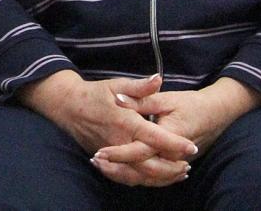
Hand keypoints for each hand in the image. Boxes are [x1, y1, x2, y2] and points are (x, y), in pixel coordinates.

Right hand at [19, 72, 194, 186]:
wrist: (68, 108)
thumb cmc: (95, 94)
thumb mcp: (118, 85)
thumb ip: (140, 87)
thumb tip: (159, 79)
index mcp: (125, 123)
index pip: (154, 138)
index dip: (174, 144)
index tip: (191, 146)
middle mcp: (119, 143)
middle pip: (149, 165)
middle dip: (170, 169)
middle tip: (188, 166)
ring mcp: (113, 155)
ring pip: (139, 176)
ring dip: (160, 178)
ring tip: (179, 174)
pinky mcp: (107, 162)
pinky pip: (127, 178)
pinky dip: (144, 181)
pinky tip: (158, 179)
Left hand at [99, 77, 260, 168]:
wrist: (215, 114)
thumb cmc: (191, 103)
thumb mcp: (167, 98)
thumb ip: (142, 98)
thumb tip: (119, 99)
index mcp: (168, 137)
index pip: (139, 151)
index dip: (118, 153)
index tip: (100, 152)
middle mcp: (171, 156)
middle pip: (140, 171)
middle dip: (116, 169)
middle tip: (95, 161)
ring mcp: (173, 164)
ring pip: (145, 179)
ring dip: (123, 174)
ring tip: (102, 167)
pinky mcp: (172, 165)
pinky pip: (152, 178)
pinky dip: (135, 176)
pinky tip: (120, 171)